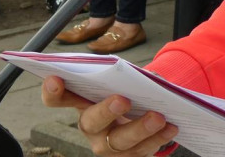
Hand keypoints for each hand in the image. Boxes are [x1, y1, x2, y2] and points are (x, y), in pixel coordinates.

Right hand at [41, 76, 178, 155]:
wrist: (141, 115)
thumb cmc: (127, 91)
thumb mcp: (123, 81)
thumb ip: (129, 76)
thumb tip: (151, 77)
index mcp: (82, 102)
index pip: (58, 99)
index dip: (52, 92)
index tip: (54, 78)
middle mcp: (91, 127)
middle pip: (92, 122)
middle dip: (106, 111)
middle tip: (122, 100)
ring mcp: (107, 146)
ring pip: (120, 141)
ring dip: (140, 128)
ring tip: (158, 117)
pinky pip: (142, 151)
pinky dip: (159, 138)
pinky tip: (172, 126)